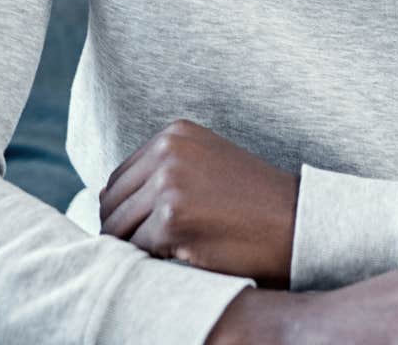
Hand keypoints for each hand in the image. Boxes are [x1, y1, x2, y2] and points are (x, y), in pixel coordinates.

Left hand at [101, 119, 298, 285]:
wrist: (296, 223)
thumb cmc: (252, 203)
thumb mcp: (205, 168)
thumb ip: (158, 173)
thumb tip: (100, 196)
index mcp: (174, 134)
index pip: (119, 179)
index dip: (131, 210)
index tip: (159, 226)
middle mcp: (168, 151)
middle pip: (111, 204)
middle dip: (128, 231)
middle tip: (165, 246)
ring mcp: (168, 184)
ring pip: (118, 230)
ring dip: (139, 248)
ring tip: (177, 251)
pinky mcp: (171, 220)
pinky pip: (136, 251)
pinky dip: (154, 262)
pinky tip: (186, 257)